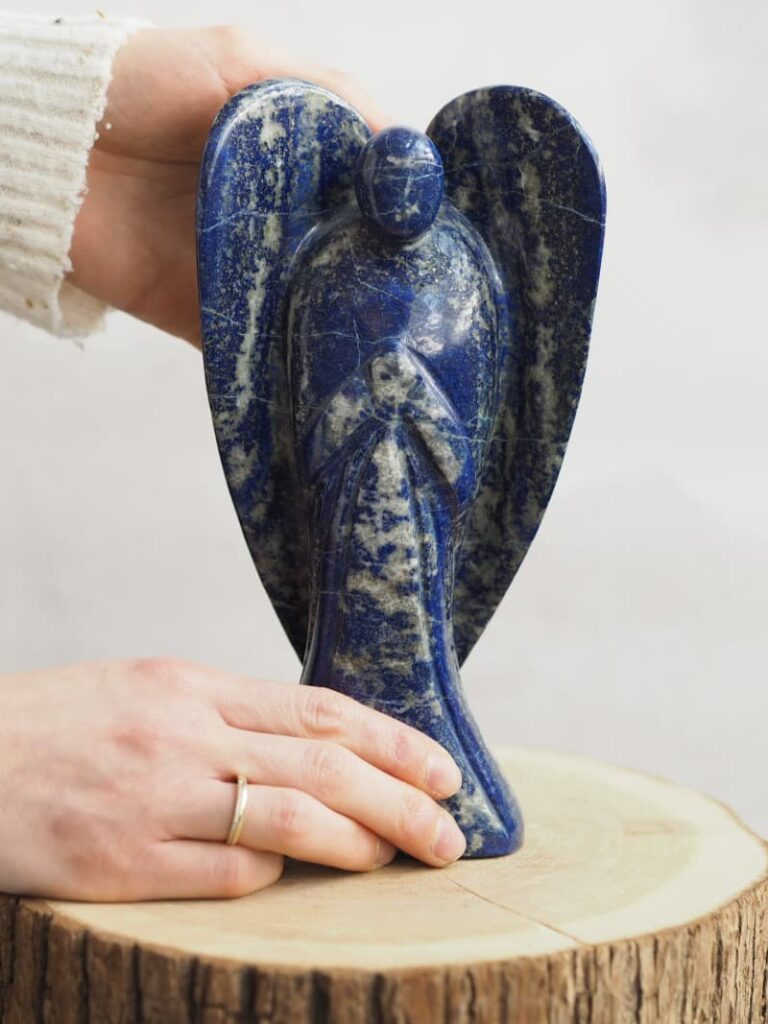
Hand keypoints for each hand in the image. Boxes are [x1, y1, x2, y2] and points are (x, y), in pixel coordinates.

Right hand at [0, 658, 464, 900]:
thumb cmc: (64, 724)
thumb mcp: (150, 691)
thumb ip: (230, 715)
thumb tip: (318, 746)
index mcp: (193, 686)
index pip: (320, 709)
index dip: (393, 741)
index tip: (444, 769)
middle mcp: (183, 737)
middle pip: (322, 765)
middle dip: (401, 799)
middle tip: (451, 830)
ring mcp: (154, 802)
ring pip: (288, 820)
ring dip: (357, 842)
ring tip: (400, 858)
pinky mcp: (121, 865)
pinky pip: (226, 874)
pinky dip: (272, 873)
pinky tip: (292, 875)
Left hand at [68, 27, 388, 343]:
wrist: (49, 155)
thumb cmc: (136, 88)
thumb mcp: (239, 62)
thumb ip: (321, 91)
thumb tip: (397, 141)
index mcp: (289, 160)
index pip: (360, 193)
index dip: (395, 215)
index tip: (432, 237)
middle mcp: (274, 219)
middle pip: (341, 258)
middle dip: (376, 280)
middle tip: (416, 301)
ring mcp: (243, 271)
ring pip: (307, 307)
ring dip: (338, 326)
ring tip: (384, 346)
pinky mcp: (206, 316)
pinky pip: (255, 348)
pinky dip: (283, 367)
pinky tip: (321, 375)